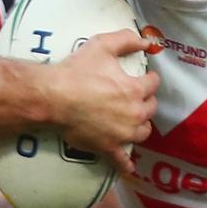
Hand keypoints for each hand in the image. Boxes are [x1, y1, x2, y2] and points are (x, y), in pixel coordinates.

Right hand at [51, 30, 158, 172]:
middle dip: (146, 101)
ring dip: (140, 126)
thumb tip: (147, 41)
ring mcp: (122, 133)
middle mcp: (134, 113)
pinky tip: (129, 168)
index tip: (146, 77)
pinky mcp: (108, 147)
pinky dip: (126, 164)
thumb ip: (127, 40)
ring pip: (142, 132)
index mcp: (134, 89)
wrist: (53, 97)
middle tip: (137, 97)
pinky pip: (121, 160)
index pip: (153, 84)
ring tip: (134, 122)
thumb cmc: (77, 71)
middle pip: (150, 109)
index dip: (149, 78)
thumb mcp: (102, 46)